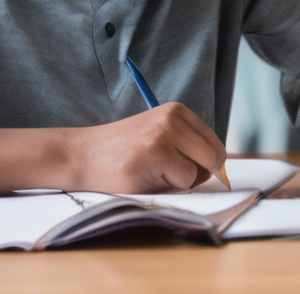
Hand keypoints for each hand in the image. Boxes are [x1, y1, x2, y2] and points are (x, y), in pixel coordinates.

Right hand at [64, 102, 226, 193]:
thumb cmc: (122, 151)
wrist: (80, 155)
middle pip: (213, 156)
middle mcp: (172, 119)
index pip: (214, 143)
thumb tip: (218, 168)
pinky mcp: (152, 156)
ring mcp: (162, 136)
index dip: (205, 163)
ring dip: (179, 181)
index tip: (189, 169)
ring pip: (198, 172)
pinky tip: (142, 176)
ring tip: (151, 172)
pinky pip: (181, 182)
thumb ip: (186, 145)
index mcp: (177, 112)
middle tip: (170, 175)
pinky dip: (166, 187)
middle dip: (199, 174)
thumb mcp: (158, 135)